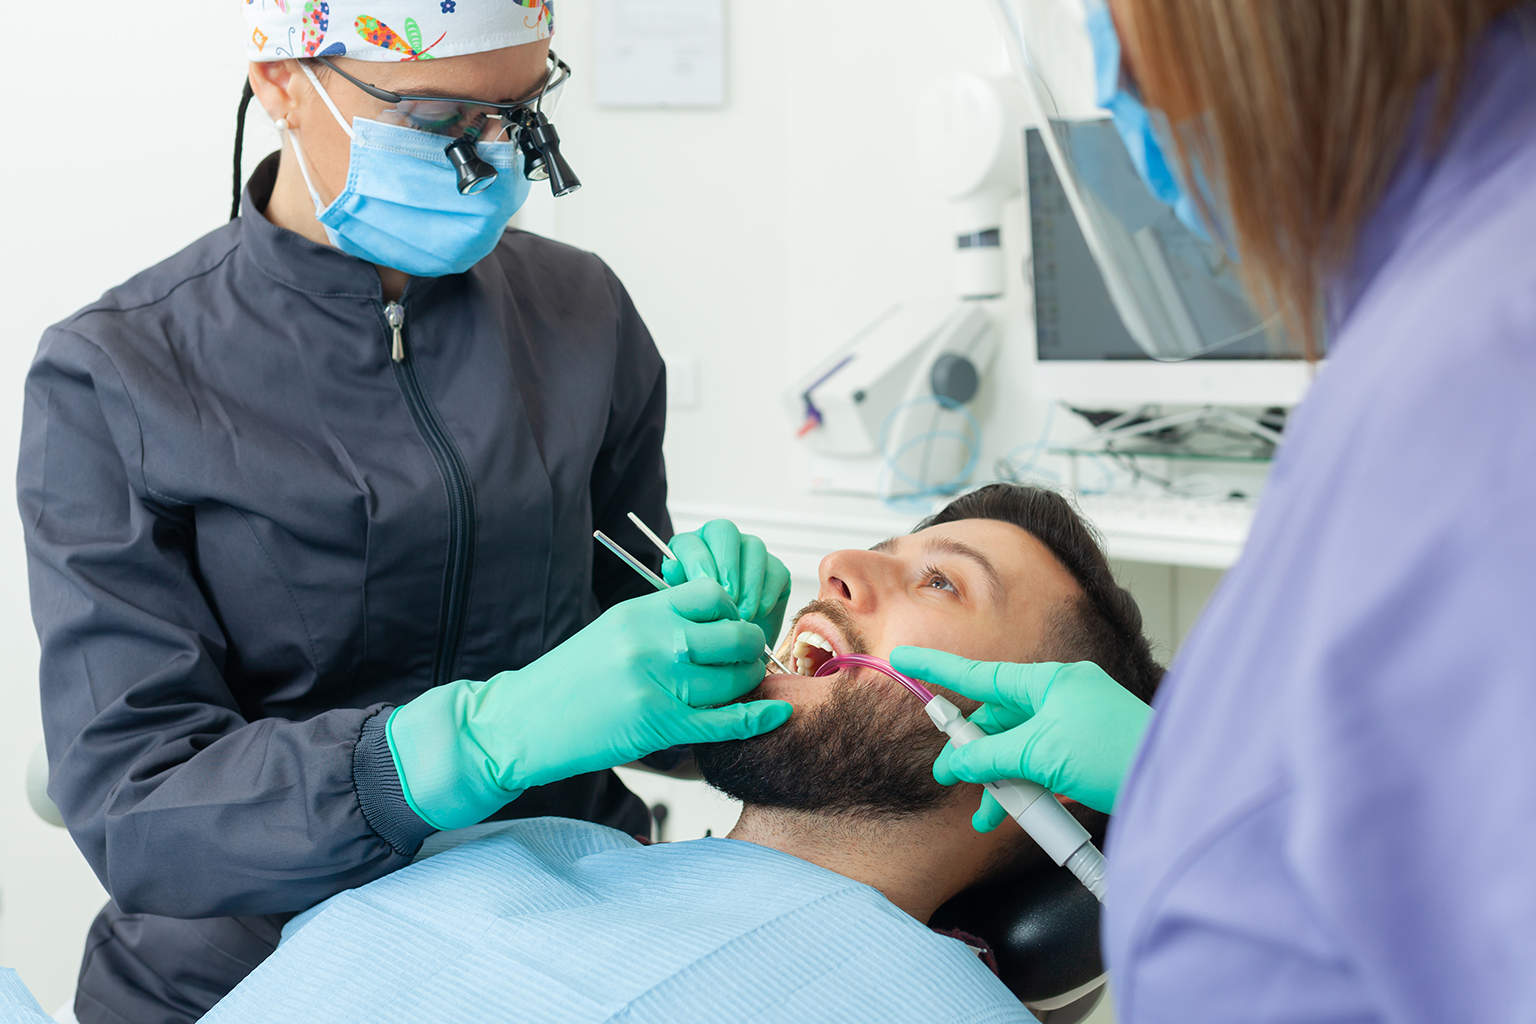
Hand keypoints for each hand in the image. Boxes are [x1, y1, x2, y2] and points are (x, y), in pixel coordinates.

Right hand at [388, 579, 791, 830]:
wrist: (521, 722)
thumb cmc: (567, 678)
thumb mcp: (612, 630)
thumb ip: (661, 621)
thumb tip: (715, 621)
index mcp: (639, 613)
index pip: (711, 596)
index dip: (730, 611)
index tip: (729, 625)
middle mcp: (650, 644)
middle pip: (732, 637)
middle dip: (750, 647)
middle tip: (748, 656)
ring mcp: (656, 686)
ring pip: (733, 680)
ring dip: (749, 683)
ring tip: (745, 684)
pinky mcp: (658, 726)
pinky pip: (724, 721)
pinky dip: (756, 718)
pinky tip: (776, 714)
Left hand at [660, 519, 790, 647]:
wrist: (728, 646)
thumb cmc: (702, 623)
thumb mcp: (685, 608)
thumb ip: (677, 587)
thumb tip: (671, 568)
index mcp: (691, 548)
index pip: (692, 541)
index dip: (698, 561)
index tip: (704, 586)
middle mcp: (720, 543)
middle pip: (725, 531)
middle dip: (727, 565)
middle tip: (727, 596)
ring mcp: (750, 552)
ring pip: (754, 548)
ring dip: (749, 583)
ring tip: (742, 613)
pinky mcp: (775, 569)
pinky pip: (775, 571)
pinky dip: (766, 593)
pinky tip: (757, 612)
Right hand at [889, 647, 1151, 822]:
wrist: (1182, 789)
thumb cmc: (1117, 753)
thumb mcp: (1040, 753)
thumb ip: (990, 756)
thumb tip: (955, 764)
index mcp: (1051, 682)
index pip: (981, 673)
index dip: (939, 668)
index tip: (905, 659)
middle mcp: (1063, 699)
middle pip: (998, 721)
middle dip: (974, 753)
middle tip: (950, 776)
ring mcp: (1077, 729)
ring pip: (1019, 751)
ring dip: (1001, 783)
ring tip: (987, 815)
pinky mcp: (1089, 759)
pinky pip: (1044, 770)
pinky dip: (1028, 792)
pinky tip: (1020, 815)